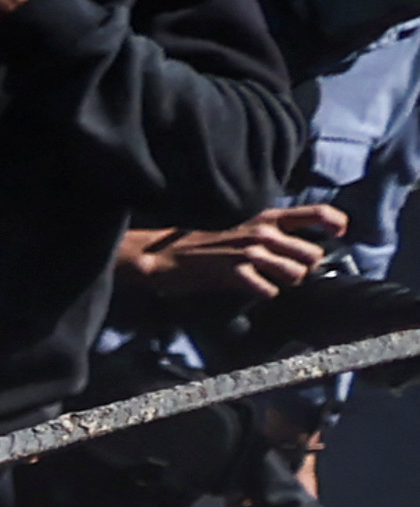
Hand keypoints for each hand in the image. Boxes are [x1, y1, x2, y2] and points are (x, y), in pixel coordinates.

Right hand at [120, 202, 349, 309]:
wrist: (169, 254)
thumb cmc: (210, 245)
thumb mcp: (247, 229)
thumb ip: (278, 234)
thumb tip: (308, 250)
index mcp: (269, 217)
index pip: (319, 213)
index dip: (336, 224)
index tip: (337, 235)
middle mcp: (264, 231)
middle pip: (312, 253)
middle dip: (305, 267)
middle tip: (287, 271)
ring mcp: (250, 252)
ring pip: (296, 273)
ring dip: (287, 281)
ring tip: (270, 280)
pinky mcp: (236, 272)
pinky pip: (269, 289)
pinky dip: (265, 292)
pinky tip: (253, 289)